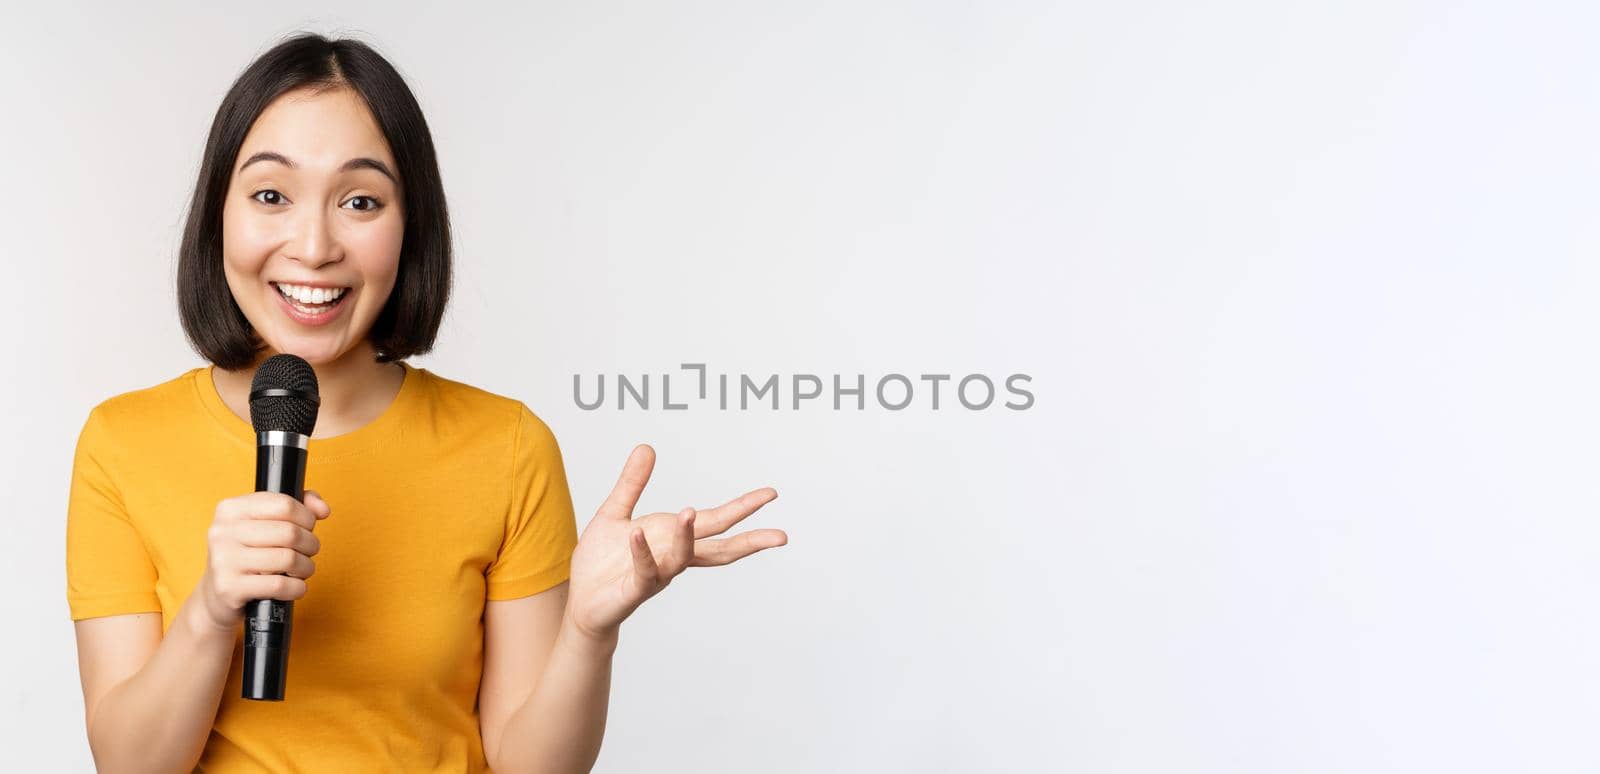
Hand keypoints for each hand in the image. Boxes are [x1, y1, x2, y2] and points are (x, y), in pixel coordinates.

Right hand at [192, 490, 330, 633]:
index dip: (307, 518)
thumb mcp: (265, 523)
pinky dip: (296, 588)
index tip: (308, 528)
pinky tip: (294, 587)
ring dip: (306, 567)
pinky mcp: (229, 588)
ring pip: (287, 559)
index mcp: (230, 509)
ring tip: (302, 570)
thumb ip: (298, 506)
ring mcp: (223, 560)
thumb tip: (322, 509)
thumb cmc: (249, 555)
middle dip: (310, 544)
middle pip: (289, 533)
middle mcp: (222, 532)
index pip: (284, 505)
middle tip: (309, 552)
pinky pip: (279, 585)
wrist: (217, 596)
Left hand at [564, 445, 787, 641]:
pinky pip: (644, 569)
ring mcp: (658, 574)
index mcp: (675, 537)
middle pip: (720, 549)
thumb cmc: (602, 561)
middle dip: (750, 541)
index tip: (771, 494)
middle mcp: (674, 558)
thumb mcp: (616, 511)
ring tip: (689, 511)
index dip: (743, 507)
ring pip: (682, 557)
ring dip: (687, 535)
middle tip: (780, 536)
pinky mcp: (635, 589)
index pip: (717, 521)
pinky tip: (637, 534)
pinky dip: (642, 552)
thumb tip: (646, 447)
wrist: (581, 600)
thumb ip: (633, 483)